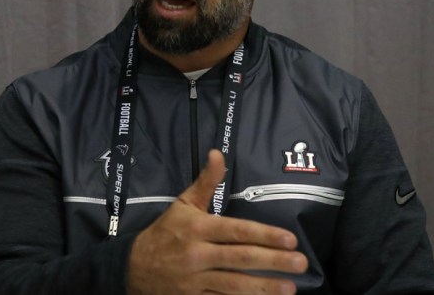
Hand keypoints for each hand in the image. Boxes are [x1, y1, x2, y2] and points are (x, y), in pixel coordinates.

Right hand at [127, 150, 307, 294]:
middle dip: (273, 261)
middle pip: (240, 258)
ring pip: (234, 285)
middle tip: (301, 263)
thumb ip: (205, 182)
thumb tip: (218, 153)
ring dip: (264, 288)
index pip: (236, 231)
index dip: (264, 235)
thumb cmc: (165, 232)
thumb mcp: (182, 204)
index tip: (289, 239)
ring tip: (291, 288)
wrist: (132, 268)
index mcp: (198, 229)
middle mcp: (198, 255)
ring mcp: (196, 281)